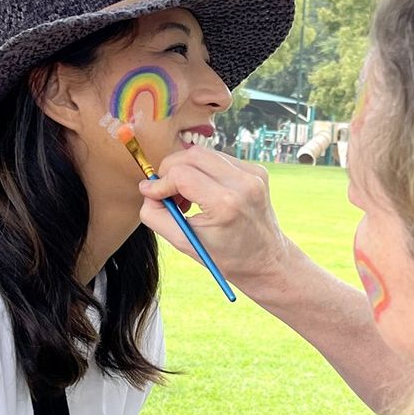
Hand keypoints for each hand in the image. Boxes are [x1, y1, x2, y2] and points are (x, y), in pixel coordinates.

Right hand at [138, 147, 290, 293]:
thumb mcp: (184, 242)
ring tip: (186, 197)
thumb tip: (146, 190)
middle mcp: (242, 184)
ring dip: (187, 169)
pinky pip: (220, 159)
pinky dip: (205, 172)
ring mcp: (253, 175)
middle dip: (171, 169)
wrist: (266, 260)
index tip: (152, 194)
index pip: (181, 175)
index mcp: (225, 204)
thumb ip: (156, 215)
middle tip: (166, 192)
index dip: (160, 183)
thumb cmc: (225, 256)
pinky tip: (205, 193)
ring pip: (205, 154)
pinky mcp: (257, 171)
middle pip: (192, 155)